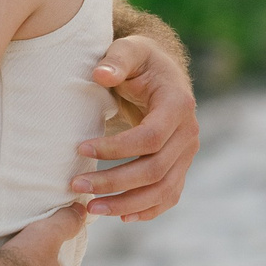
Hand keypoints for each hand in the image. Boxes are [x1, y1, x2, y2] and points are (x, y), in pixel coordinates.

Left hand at [75, 35, 199, 220]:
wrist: (162, 74)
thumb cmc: (141, 61)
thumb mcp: (130, 50)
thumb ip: (116, 59)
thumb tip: (100, 75)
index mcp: (178, 105)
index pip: (149, 138)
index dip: (116, 148)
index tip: (80, 147)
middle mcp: (189, 134)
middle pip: (154, 170)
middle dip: (114, 182)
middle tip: (76, 185)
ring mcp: (187, 154)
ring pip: (162, 190)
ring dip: (127, 204)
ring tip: (92, 208)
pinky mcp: (180, 167)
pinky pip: (169, 196)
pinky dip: (147, 210)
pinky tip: (120, 216)